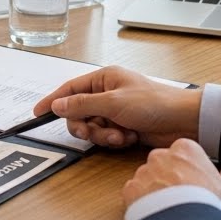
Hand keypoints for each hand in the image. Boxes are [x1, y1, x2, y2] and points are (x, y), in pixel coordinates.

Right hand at [31, 65, 201, 148]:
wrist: (182, 122)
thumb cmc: (153, 103)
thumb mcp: (113, 102)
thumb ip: (82, 104)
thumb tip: (58, 104)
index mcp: (104, 79)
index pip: (70, 89)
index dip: (53, 101)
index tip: (38, 113)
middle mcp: (107, 94)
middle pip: (78, 113)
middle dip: (86, 126)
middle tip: (95, 131)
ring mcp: (114, 111)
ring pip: (91, 128)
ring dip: (102, 135)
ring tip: (120, 134)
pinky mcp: (122, 127)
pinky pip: (105, 137)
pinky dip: (114, 140)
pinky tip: (129, 137)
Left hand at [123, 138, 220, 214]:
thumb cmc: (208, 203)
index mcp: (185, 149)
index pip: (184, 153)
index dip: (189, 169)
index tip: (194, 183)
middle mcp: (160, 155)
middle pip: (163, 163)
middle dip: (169, 177)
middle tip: (180, 196)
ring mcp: (143, 172)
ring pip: (148, 178)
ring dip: (155, 189)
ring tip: (167, 207)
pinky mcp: (130, 189)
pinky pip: (134, 192)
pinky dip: (142, 201)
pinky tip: (154, 212)